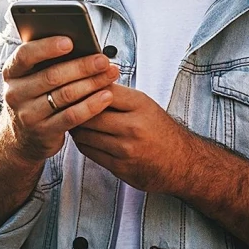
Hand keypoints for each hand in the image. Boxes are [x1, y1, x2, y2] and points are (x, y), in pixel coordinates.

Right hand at [0, 36, 119, 164]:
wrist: (22, 137)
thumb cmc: (34, 97)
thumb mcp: (31, 78)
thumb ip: (46, 62)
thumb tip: (81, 46)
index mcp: (11, 73)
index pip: (25, 55)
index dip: (47, 47)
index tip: (70, 41)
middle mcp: (15, 93)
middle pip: (52, 76)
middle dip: (82, 66)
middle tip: (103, 60)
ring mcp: (28, 115)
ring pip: (65, 95)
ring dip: (91, 83)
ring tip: (110, 75)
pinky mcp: (43, 132)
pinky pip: (72, 116)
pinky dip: (92, 105)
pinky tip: (106, 96)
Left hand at [69, 84, 192, 193]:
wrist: (183, 163)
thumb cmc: (160, 130)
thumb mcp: (145, 105)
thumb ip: (117, 95)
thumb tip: (86, 81)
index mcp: (140, 105)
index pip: (102, 90)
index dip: (84, 88)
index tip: (74, 87)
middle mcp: (133, 126)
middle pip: (89, 114)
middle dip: (75, 110)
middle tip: (65, 106)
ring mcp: (126, 149)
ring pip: (85, 135)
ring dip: (75, 128)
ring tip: (72, 121)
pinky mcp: (120, 167)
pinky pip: (89, 152)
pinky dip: (82, 143)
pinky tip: (83, 137)